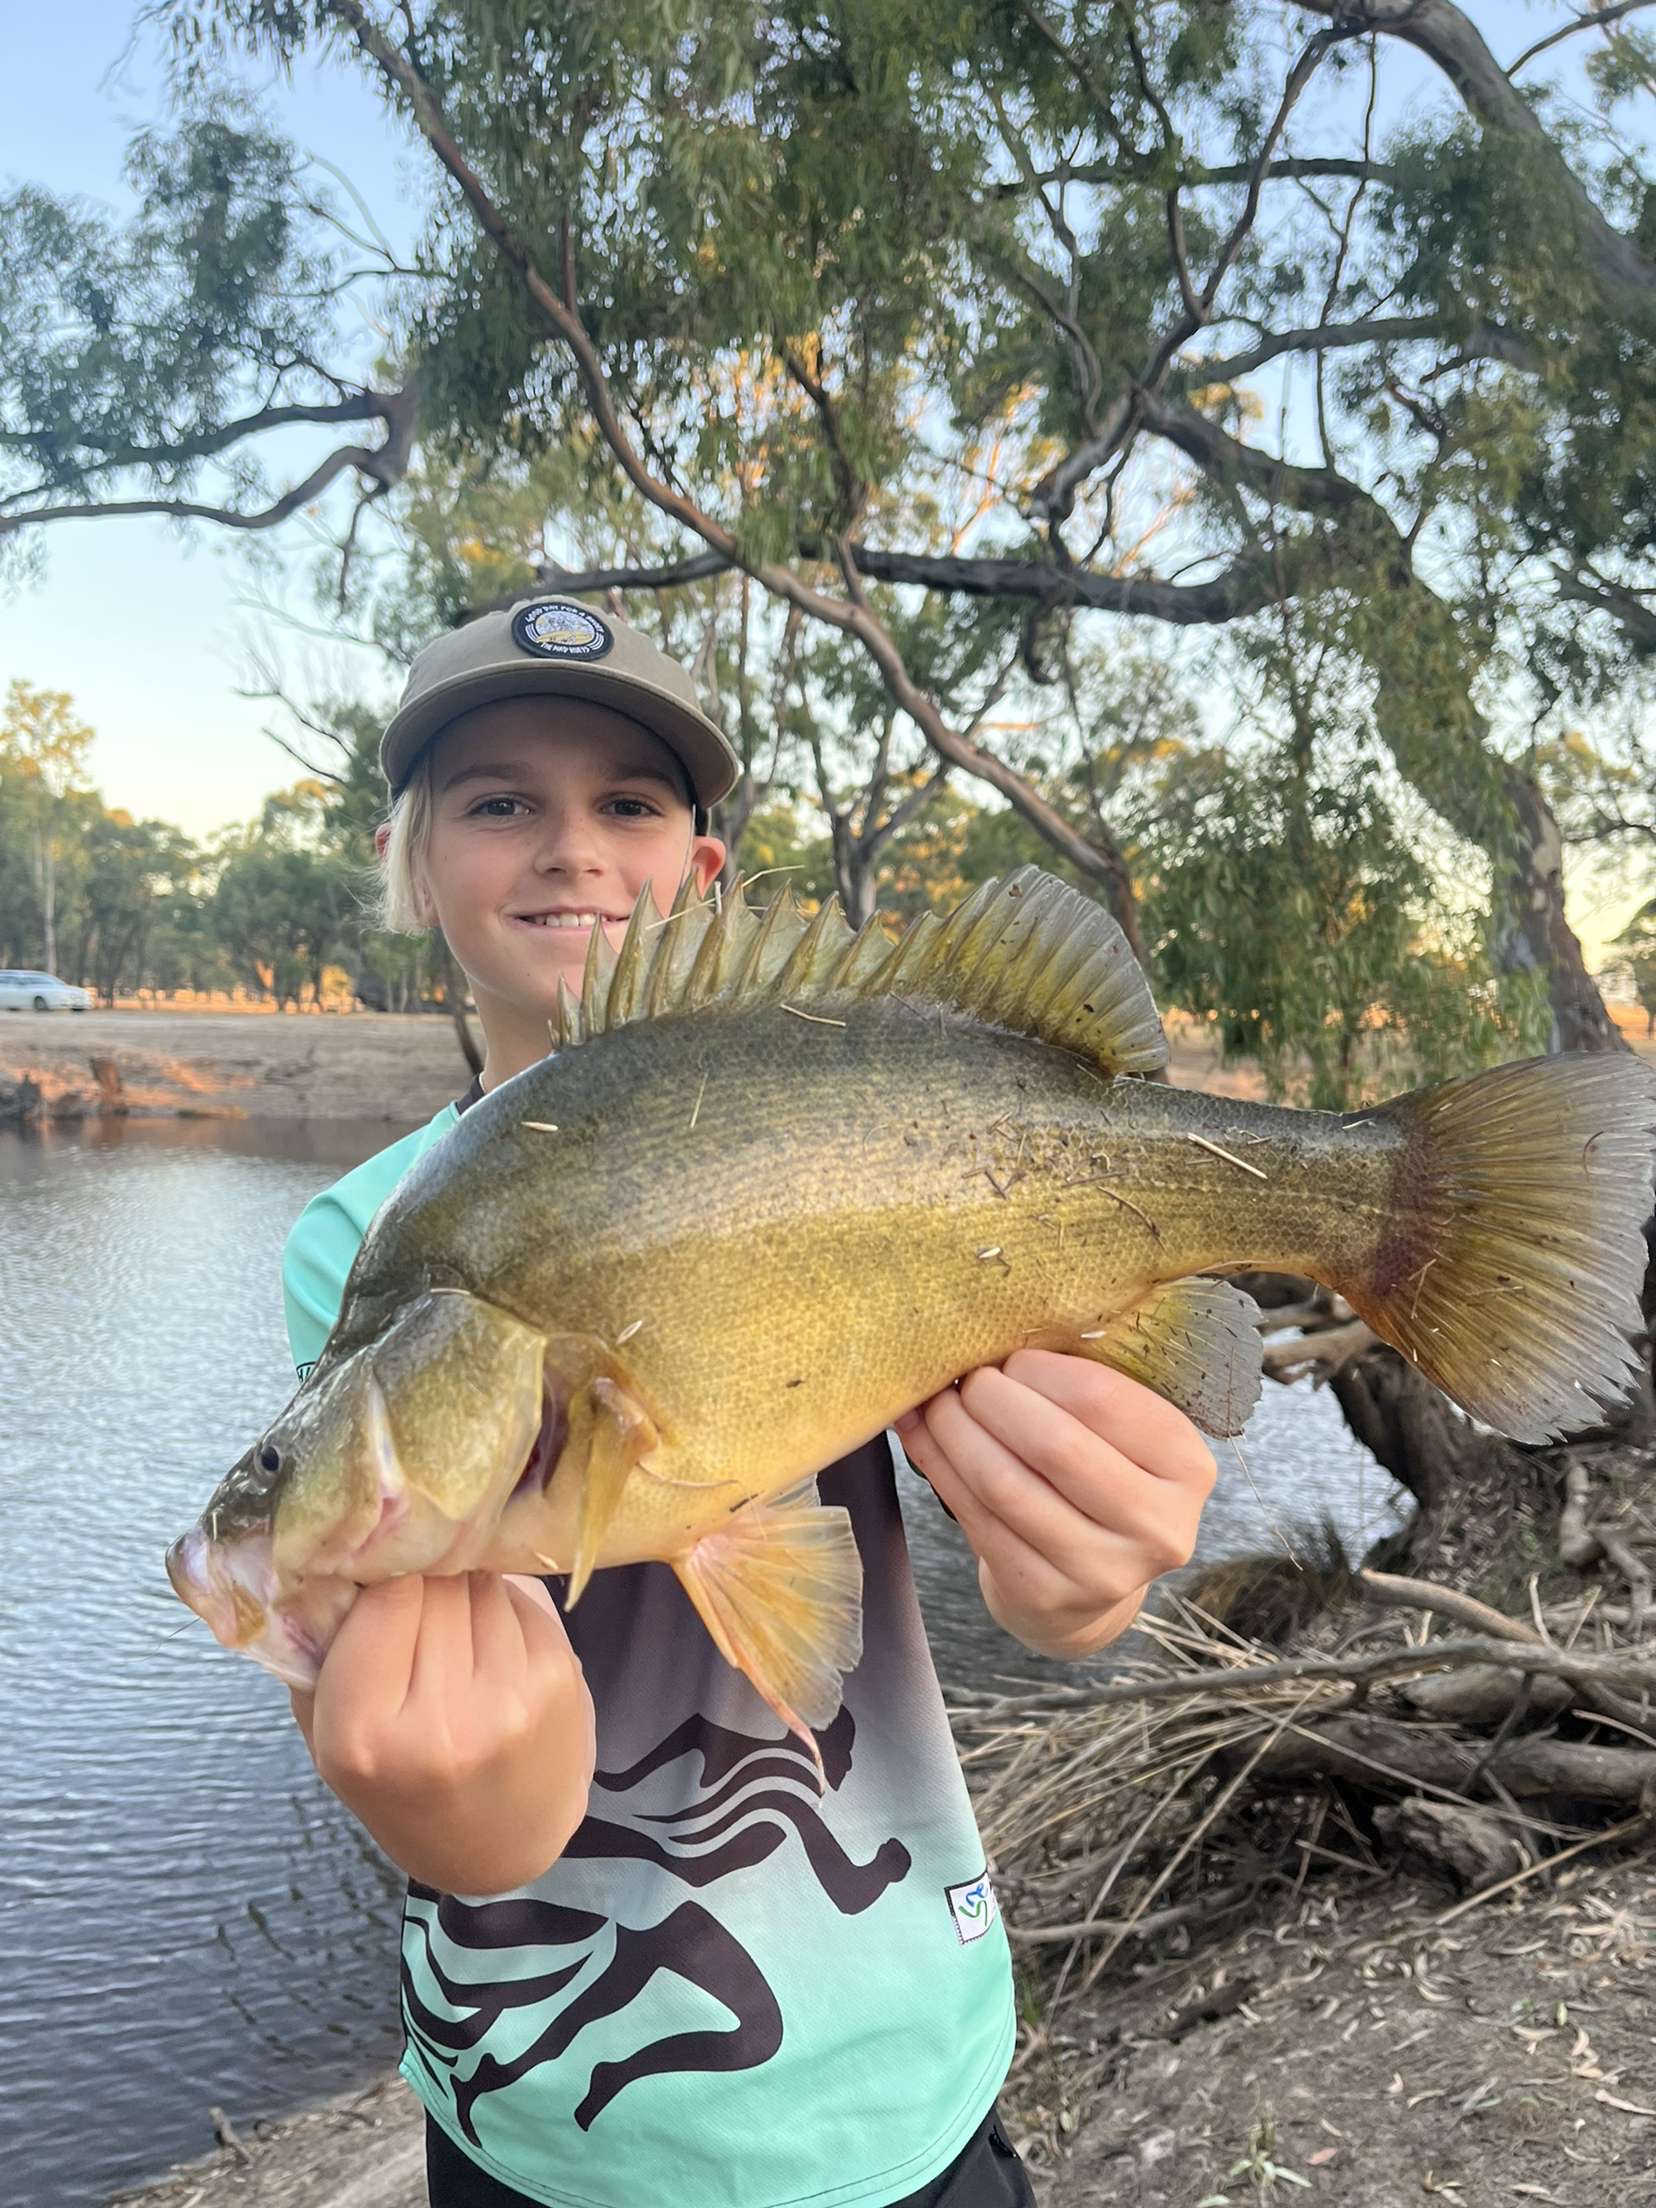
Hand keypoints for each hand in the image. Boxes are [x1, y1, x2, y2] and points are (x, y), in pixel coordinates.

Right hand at [289, 1572, 594, 1894]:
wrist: (498, 1848)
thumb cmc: (399, 1782)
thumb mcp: (327, 1733)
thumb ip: (317, 1650)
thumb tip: (332, 1558)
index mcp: (360, 1736)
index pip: (381, 1597)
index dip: (382, 1569)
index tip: (380, 1568)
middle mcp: (439, 1725)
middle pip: (435, 1583)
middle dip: (425, 1577)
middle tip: (419, 1599)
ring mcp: (508, 1703)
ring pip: (481, 1582)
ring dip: (466, 1589)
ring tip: (455, 1633)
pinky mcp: (558, 1681)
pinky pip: (523, 1601)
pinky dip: (504, 1608)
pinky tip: (494, 1648)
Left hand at [894, 1348, 1216, 1657]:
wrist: (1088, 1581)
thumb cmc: (1100, 1478)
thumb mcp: (1121, 1434)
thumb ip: (1083, 1389)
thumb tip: (993, 1333)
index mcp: (1186, 1465)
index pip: (1102, 1399)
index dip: (1040, 1370)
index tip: (1009, 1359)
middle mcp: (1157, 1525)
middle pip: (1053, 1444)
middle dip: (992, 1399)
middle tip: (964, 1379)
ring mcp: (1102, 1570)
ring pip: (1005, 1484)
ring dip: (955, 1433)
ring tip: (937, 1403)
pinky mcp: (1044, 1595)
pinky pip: (977, 1518)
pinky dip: (939, 1468)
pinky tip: (921, 1437)